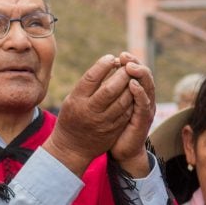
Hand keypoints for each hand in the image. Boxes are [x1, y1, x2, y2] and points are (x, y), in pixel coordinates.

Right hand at [43, 54, 133, 176]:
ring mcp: (103, 121)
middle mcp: (89, 110)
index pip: (91, 77)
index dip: (103, 65)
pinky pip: (127, 112)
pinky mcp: (113, 130)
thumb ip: (87, 85)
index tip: (111, 58)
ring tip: (132, 77)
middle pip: (110, 88)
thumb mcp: (72, 99)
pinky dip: (132, 100)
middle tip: (127, 66)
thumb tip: (107, 64)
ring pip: (123, 100)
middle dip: (122, 74)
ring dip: (131, 86)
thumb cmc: (72, 117)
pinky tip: (133, 92)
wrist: (72, 146)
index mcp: (76, 100)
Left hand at [109, 52, 155, 176]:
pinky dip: (140, 94)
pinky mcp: (144, 121)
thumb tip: (97, 74)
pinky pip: (143, 105)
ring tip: (130, 66)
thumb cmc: (112, 126)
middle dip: (135, 64)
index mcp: (134, 94)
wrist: (121, 150)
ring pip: (147, 87)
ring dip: (139, 76)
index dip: (130, 63)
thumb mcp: (108, 106)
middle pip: (144, 76)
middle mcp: (143, 99)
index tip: (119, 55)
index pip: (135, 73)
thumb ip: (107, 91)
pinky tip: (133, 85)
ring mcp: (145, 109)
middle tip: (125, 56)